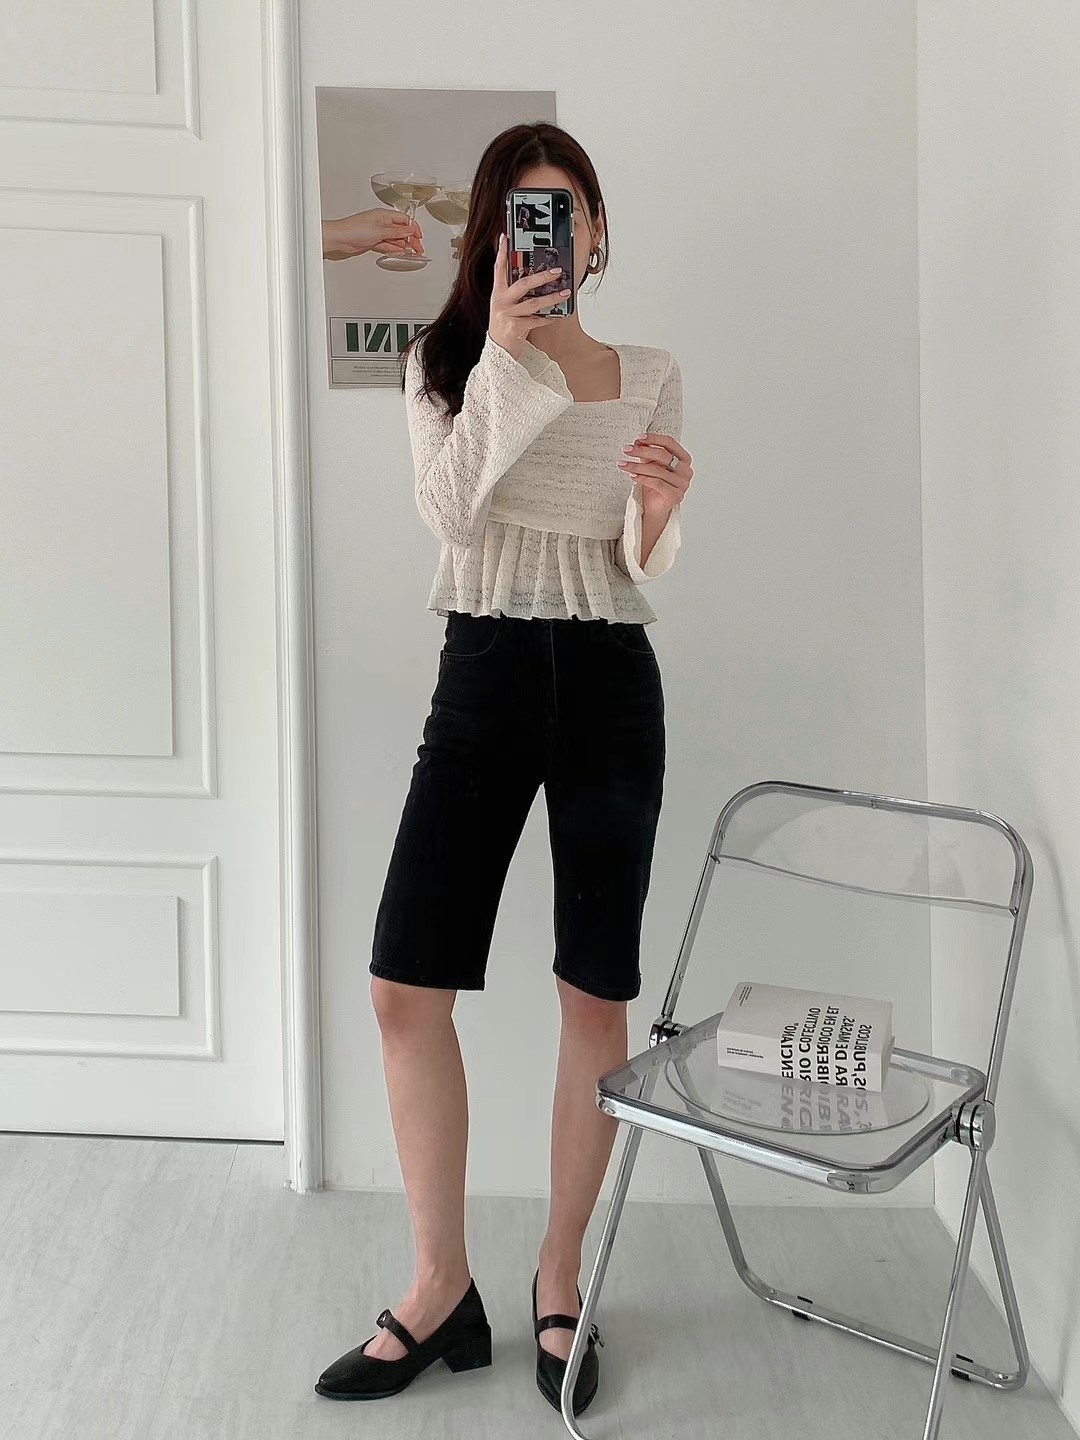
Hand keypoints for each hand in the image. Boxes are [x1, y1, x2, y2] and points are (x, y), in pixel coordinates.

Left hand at [322, 209, 424, 260]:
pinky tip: (400, 252)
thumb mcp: (380, 230)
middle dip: (411, 239)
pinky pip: (388, 244)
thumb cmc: (355, 229)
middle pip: (401, 230)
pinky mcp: (373, 240)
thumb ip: (396, 231)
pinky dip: (394, 248)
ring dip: (404, 245)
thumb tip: (409, 229)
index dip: (413, 228)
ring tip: (412, 252)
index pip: (404, 220)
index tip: (419, 237)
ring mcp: (378, 232)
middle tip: (418, 248)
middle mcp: (382, 222)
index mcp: (384, 215)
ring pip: (395, 238)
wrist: (340, 238)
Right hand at [487, 233, 571, 359]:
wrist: (498, 353)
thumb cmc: (505, 327)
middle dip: (542, 277)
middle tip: (558, 272)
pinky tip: (556, 316)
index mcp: (498, 293)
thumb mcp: (506, 307)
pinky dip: (547, 318)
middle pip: (523, 283)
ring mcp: (507, 314)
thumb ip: (515, 294)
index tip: (505, 237)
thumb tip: (536, 280)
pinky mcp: (514, 327)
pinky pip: (536, 320)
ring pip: (534, 303)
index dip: (502, 252)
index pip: (499, 268)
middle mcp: (501, 301)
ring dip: (552, 298)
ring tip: (566, 293)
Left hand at [618, 434, 693, 516]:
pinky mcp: (675, 496)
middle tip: (626, 449)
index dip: (653, 438)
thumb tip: (638, 442)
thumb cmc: (654, 485)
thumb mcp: (650, 465)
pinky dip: (642, 478)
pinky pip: (656, 483)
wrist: (655, 508)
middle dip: (642, 451)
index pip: (669, 443)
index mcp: (683, 458)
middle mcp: (686, 470)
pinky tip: (632, 476)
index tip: (638, 438)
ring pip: (657, 470)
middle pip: (663, 455)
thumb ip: (647, 454)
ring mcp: (682, 484)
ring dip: (637, 466)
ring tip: (623, 464)